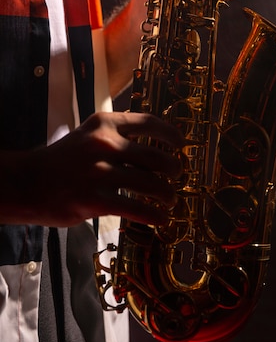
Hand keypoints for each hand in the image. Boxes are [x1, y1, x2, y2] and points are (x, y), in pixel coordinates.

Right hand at [0, 112, 182, 226]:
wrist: (27, 182)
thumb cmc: (63, 159)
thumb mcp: (88, 133)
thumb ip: (117, 133)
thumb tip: (153, 142)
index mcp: (105, 123)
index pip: (149, 123)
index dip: (171, 134)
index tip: (181, 143)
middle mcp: (104, 144)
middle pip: (156, 157)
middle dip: (173, 169)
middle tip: (177, 175)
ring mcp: (100, 172)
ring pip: (150, 184)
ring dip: (166, 194)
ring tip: (170, 199)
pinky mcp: (95, 200)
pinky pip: (136, 209)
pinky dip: (153, 215)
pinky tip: (160, 219)